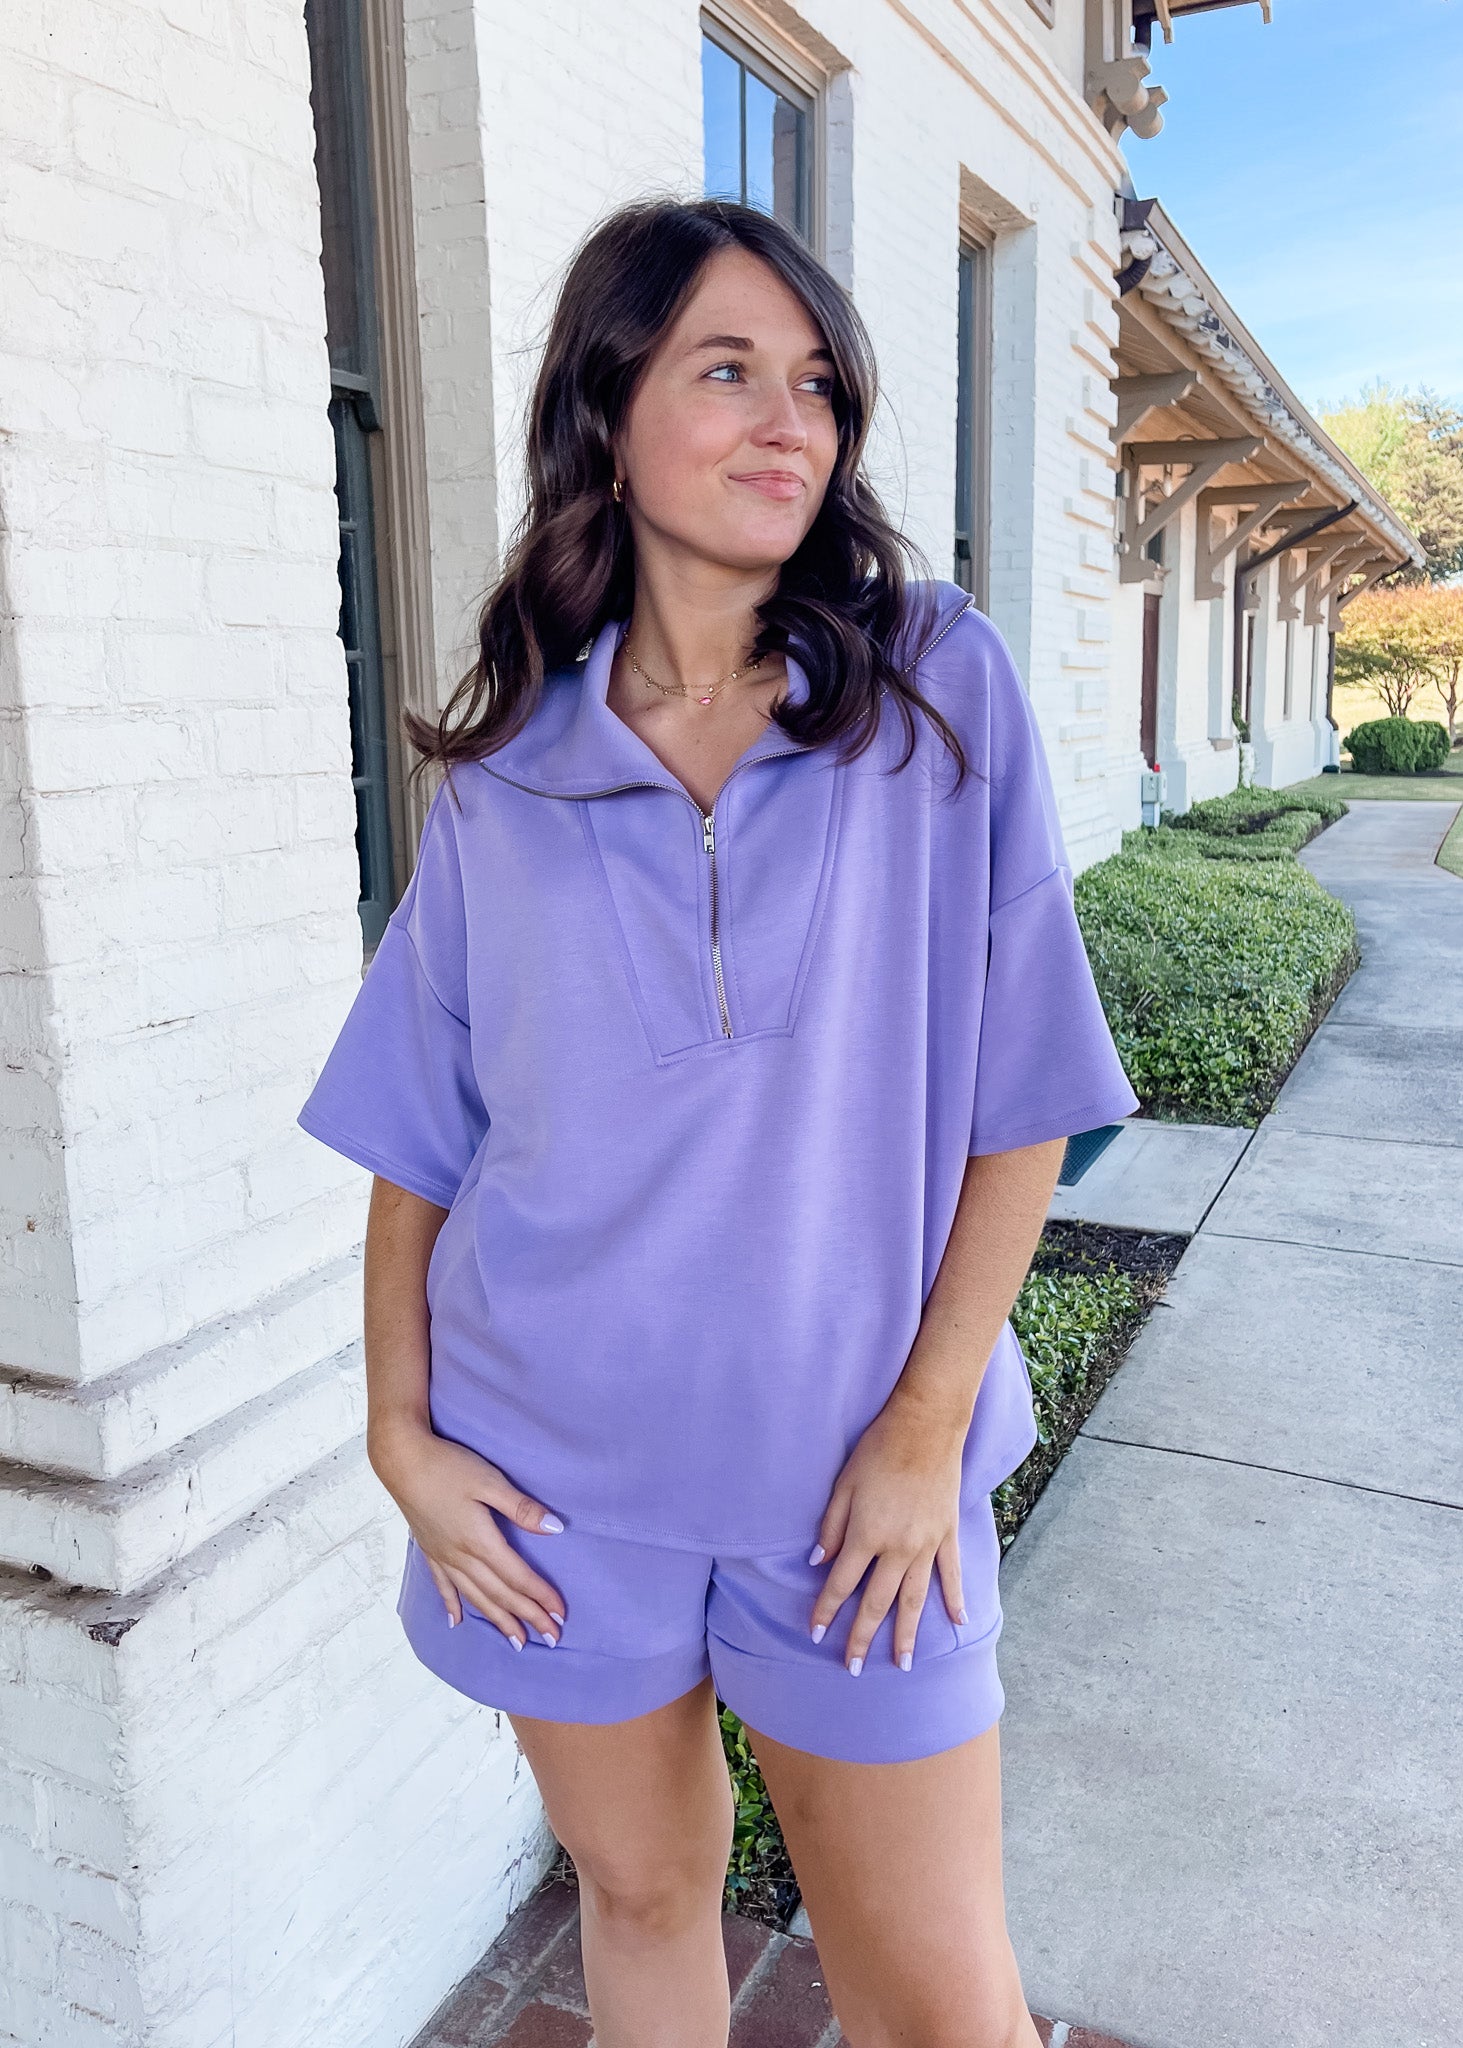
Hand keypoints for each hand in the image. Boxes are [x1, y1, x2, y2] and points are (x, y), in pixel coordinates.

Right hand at [369, 1419, 566, 1649]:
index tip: (560, 1615)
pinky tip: (457, 1622)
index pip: (517, 1577)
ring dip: (498, 1619)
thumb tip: (556, 1528)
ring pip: (475, 1597)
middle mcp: (461, 1556)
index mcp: (480, 1541)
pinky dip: (452, 1605)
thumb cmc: (448, 1467)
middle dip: (527, 1617)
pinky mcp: (429, 1550)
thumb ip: (521, 1508)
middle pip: (500, 1594)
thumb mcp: (490, 1481)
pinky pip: (443, 1586)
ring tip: (517, 1641)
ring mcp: (443, 1556)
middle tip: (550, 1638)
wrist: (401, 1460)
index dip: (540, 1596)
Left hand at [807, 1395, 969, 1673]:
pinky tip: (958, 1623)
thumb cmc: (877, 1450)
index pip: (840, 1584)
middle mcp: (897, 1549)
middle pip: (876, 1602)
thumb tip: (818, 1564)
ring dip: (907, 1634)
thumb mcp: (843, 1485)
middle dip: (862, 1637)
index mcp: (866, 1536)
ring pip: (914, 1599)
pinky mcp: (948, 1534)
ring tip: (903, 1664)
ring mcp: (927, 1545)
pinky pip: (951, 1574)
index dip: (826, 1610)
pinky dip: (954, 1600)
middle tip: (853, 1668)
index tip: (816, 1634)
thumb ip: (831, 1528)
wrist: (925, 1426)